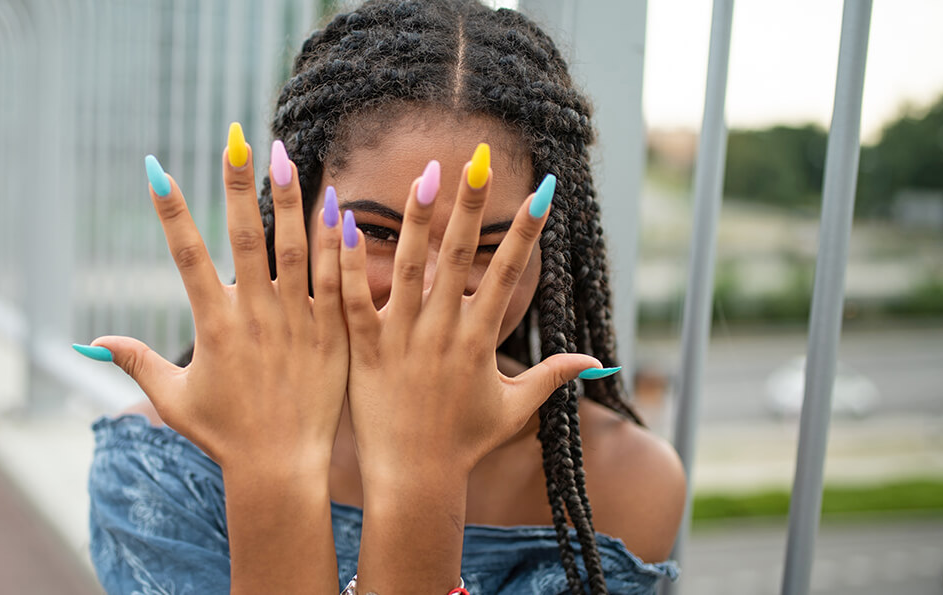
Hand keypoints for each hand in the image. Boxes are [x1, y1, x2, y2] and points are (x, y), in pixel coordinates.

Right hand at [90, 130, 348, 473]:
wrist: (281, 469)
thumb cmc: (224, 436)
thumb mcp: (173, 399)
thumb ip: (135, 362)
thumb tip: (89, 342)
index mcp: (214, 326)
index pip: (186, 256)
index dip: (170, 212)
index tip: (155, 169)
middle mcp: (254, 316)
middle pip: (244, 238)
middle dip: (237, 187)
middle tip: (237, 142)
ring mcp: (296, 322)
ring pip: (294, 249)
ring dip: (289, 201)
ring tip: (286, 157)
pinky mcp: (330, 334)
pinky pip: (334, 281)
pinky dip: (335, 244)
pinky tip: (336, 207)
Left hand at [338, 145, 601, 483]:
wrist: (415, 480)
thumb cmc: (464, 445)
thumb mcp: (514, 409)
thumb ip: (552, 377)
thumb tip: (597, 363)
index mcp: (480, 340)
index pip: (508, 274)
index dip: (526, 231)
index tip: (542, 190)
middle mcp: (444, 332)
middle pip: (459, 257)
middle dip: (471, 206)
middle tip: (478, 160)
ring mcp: (403, 339)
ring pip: (410, 269)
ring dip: (417, 220)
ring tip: (423, 175)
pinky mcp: (366, 350)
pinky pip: (356, 301)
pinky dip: (350, 265)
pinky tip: (344, 225)